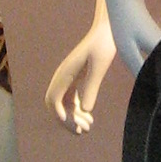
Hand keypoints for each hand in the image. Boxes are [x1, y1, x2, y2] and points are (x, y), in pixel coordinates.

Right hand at [46, 21, 118, 137]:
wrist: (106, 30)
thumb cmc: (103, 45)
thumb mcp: (99, 66)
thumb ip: (91, 86)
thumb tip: (85, 109)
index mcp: (65, 73)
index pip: (53, 97)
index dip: (58, 112)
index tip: (69, 122)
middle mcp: (63, 76)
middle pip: (55, 104)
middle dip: (66, 119)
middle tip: (82, 131)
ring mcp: (68, 78)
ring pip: (63, 104)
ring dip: (73, 117)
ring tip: (88, 128)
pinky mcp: (75, 78)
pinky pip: (70, 99)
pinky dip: (77, 110)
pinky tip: (89, 117)